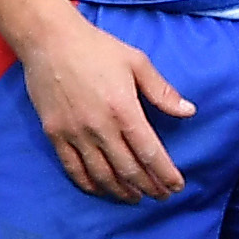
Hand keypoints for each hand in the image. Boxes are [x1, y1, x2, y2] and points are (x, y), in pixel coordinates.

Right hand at [18, 12, 192, 200]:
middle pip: (128, 170)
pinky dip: (89, 183)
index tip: (177, 186)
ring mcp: (74, 133)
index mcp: (124, 111)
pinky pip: (72, 167)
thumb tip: (189, 111)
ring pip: (101, 174)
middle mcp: (99, 127)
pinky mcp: (54, 133)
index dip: (165, 174)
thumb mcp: (137, 63)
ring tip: (136, 198)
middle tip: (162, 196)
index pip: (150, 153)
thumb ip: (162, 91)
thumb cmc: (97, 48)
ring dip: (121, 191)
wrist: (49, 40)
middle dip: (148, 187)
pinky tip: (101, 189)